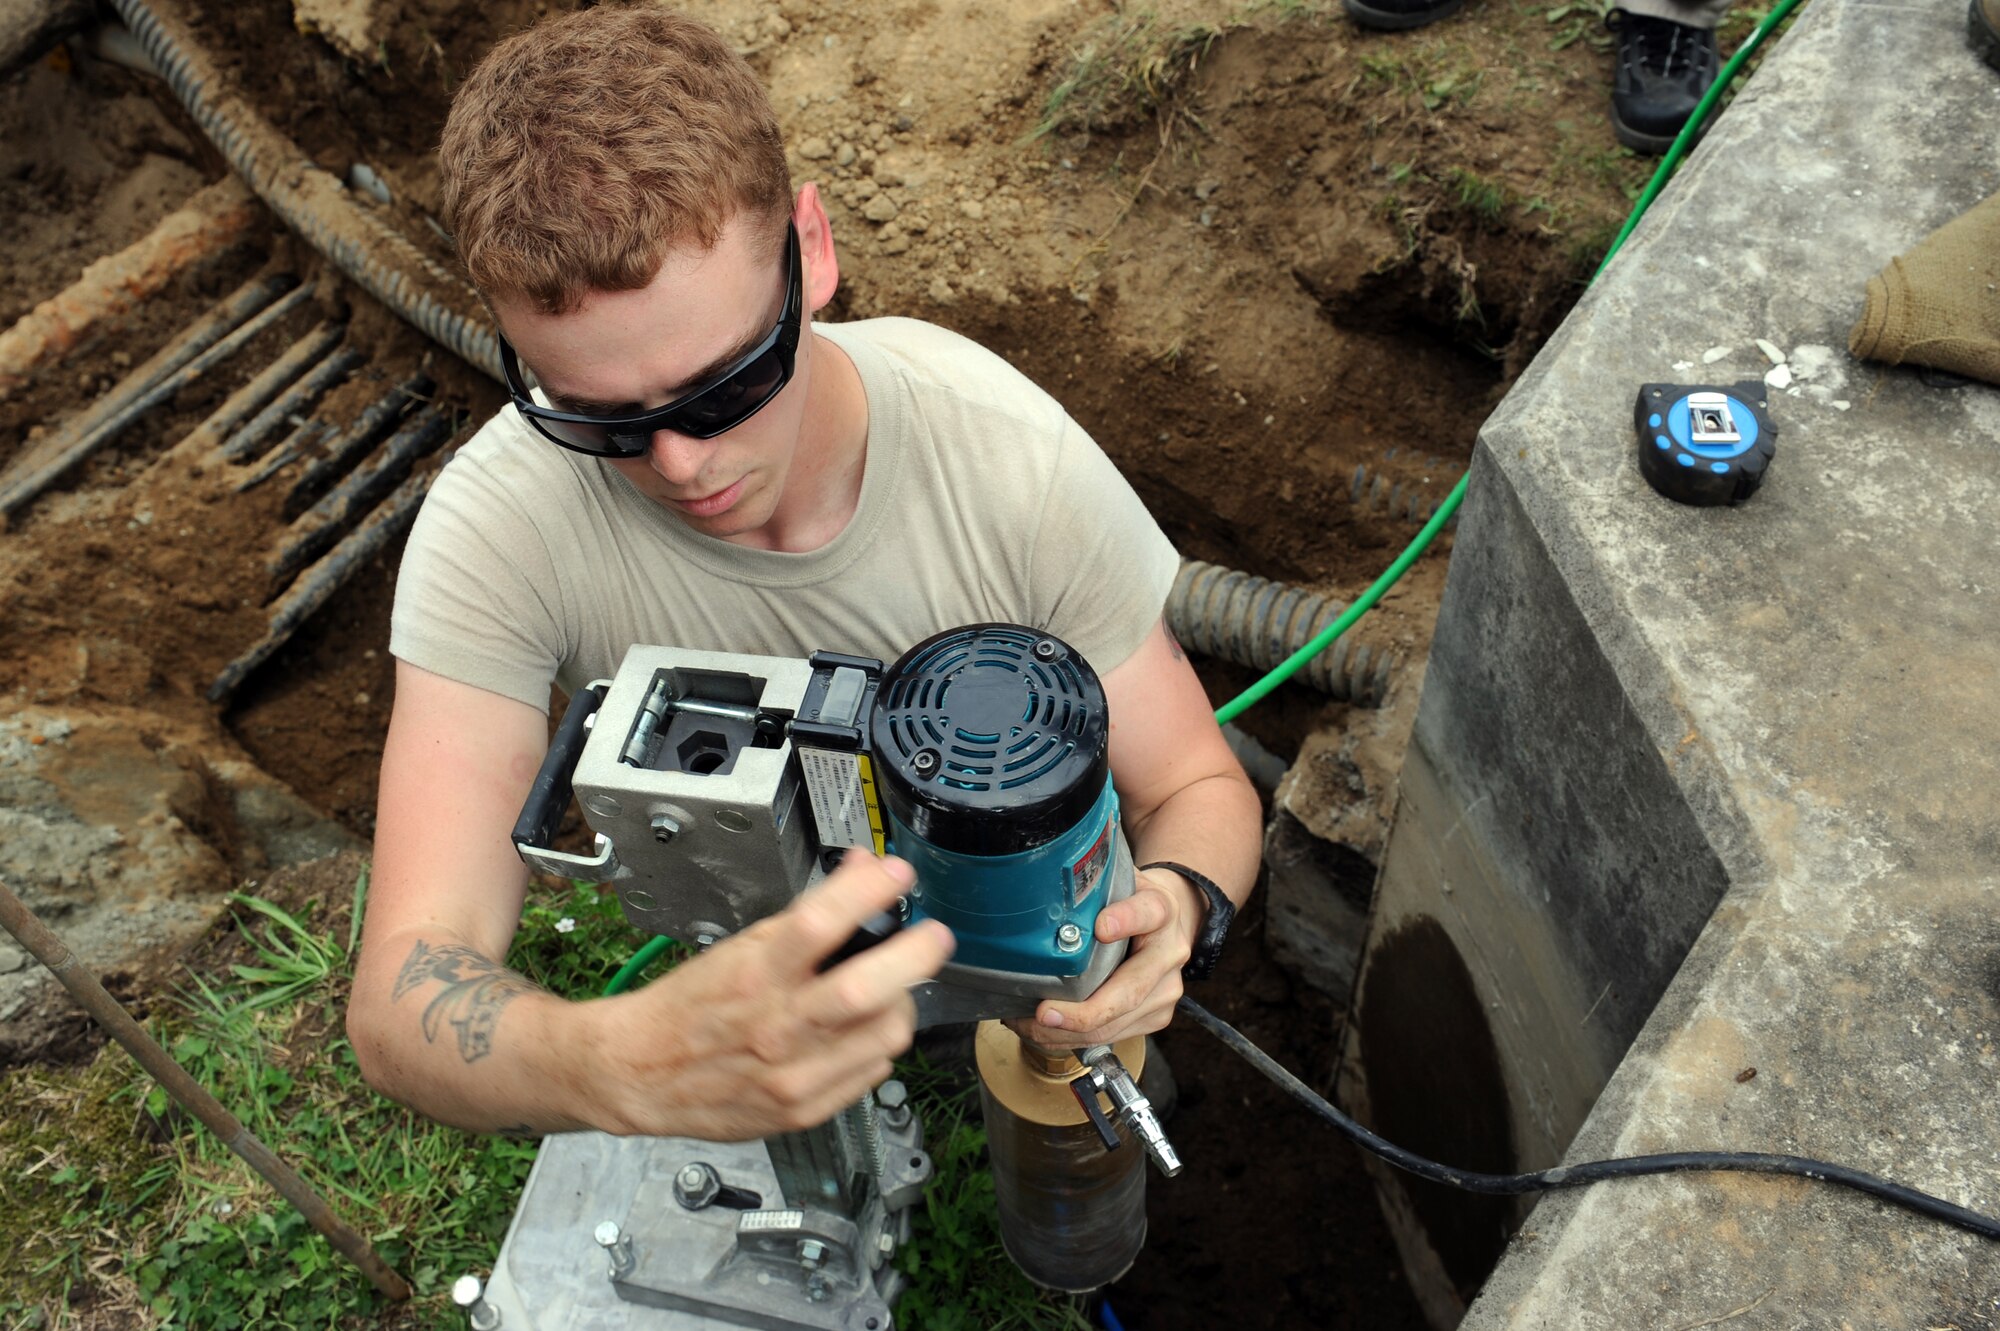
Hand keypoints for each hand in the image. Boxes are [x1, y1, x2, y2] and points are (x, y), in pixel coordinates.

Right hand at [586, 851, 953, 1140]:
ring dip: (900, 1005)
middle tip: (934, 937)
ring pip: (886, 1035)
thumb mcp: (741, 946)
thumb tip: (862, 872)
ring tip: (887, 992)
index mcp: (755, 975)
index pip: (818, 924)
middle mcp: (776, 1027)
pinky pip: (872, 1072)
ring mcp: (793, 1076)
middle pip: (867, 991)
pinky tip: (854, 1034)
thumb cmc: (692, 1006)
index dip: (868, 891)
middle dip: (916, 956)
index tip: (896, 874)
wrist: (642, 1073)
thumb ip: (808, 915)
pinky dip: (875, 1046)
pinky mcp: (804, 1110)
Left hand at [1008, 867, 1201, 1049]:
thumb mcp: (1117, 879)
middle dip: (1083, 1011)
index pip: (1147, 912)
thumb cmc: (1131, 900)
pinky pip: (1112, 1035)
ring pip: (1116, 1023)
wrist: (1170, 922)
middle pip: (1129, 991)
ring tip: (1027, 1025)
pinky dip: (1073, 1038)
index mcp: (1160, 910)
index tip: (1102, 928)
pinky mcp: (1156, 1016)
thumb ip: (1089, 883)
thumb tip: (1036, 883)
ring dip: (1067, 1032)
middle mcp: (1169, 953)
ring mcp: (1166, 990)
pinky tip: (1043, 1031)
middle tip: (1043, 1013)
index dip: (1125, 920)